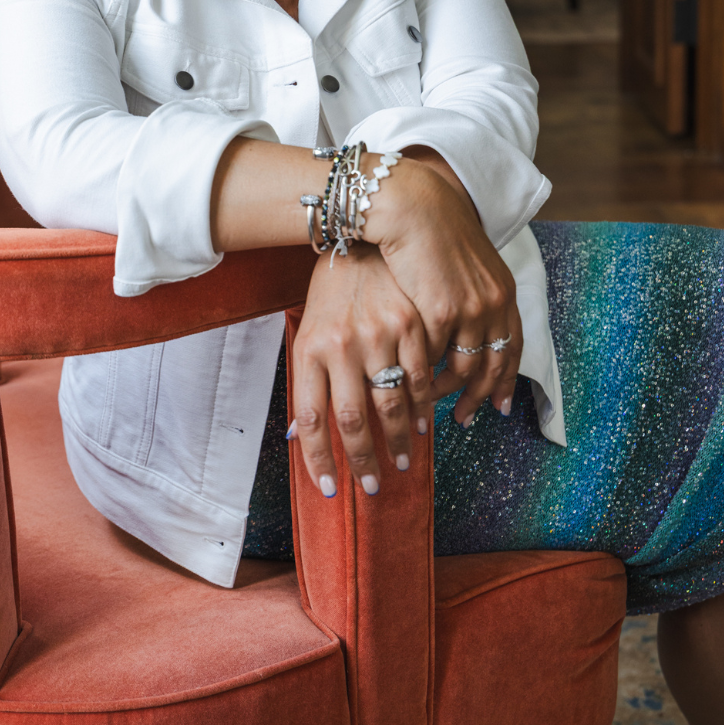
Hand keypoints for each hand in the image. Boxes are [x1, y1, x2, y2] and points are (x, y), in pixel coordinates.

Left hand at [291, 244, 433, 497]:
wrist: (363, 236)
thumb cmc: (332, 289)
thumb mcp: (309, 330)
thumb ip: (309, 381)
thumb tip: (302, 436)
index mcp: (310, 348)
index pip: (310, 419)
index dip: (318, 460)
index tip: (329, 488)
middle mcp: (342, 345)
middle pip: (352, 420)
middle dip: (363, 461)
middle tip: (371, 486)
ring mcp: (378, 334)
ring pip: (390, 404)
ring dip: (397, 441)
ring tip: (400, 461)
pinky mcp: (411, 324)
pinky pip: (420, 377)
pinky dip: (421, 407)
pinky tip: (421, 424)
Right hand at [362, 157, 522, 427]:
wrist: (412, 204)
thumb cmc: (430, 229)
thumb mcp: (465, 262)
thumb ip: (472, 292)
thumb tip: (465, 324)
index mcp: (503, 290)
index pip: (513, 346)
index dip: (505, 379)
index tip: (498, 404)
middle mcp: (494, 303)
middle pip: (493, 364)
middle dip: (480, 397)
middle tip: (466, 418)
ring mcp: (471, 309)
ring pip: (464, 367)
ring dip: (448, 392)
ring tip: (432, 405)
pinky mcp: (442, 311)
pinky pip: (435, 354)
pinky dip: (425, 373)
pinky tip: (413, 382)